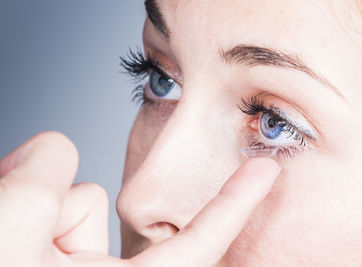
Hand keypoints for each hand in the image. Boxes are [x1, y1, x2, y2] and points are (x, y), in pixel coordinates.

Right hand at [0, 132, 279, 266]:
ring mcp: (80, 263)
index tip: (266, 172)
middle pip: (94, 204)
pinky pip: (52, 209)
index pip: (202, 241)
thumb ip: (42, 177)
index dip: (236, 203)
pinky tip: (4, 238)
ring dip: (32, 213)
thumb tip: (57, 148)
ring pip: (71, 202)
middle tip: (17, 240)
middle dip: (57, 208)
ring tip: (2, 243)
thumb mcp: (11, 235)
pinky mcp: (58, 251)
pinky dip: (23, 215)